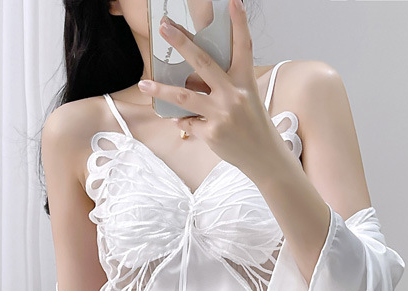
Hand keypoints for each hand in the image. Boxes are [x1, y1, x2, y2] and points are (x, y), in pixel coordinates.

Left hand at [139, 0, 281, 180]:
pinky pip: (187, 122)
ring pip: (184, 97)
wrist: (264, 158)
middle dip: (182, 43)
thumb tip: (191, 80)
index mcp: (245, 82)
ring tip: (143, 84)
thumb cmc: (254, 126)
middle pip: (203, 62)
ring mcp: (221, 114)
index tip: (233, 2)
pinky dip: (181, 119)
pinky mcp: (211, 133)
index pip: (244, 47)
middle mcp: (233, 95)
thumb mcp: (246, 100)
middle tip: (164, 27)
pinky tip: (177, 118)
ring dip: (160, 90)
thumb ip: (223, 87)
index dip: (239, 23)